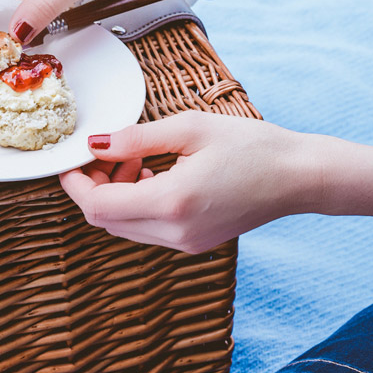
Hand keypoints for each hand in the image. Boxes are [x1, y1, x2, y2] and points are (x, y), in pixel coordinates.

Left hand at [60, 112, 321, 253]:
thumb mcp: (191, 128)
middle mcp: (175, 233)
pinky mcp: (193, 244)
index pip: (99, 206)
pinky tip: (152, 175)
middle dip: (93, 188)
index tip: (73, 160)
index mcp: (172, 203)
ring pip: (123, 228)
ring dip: (115, 196)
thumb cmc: (253, 146)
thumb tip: (95, 143)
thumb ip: (136, 138)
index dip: (76, 184)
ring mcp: (185, 244)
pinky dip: (136, 204)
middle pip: (106, 221)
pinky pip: (146, 230)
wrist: (299, 177)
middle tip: (105, 154)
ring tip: (135, 160)